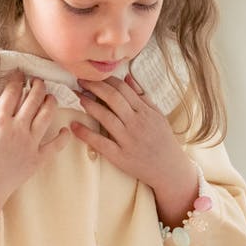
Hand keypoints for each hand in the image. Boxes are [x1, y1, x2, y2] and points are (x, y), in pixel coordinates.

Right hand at [0, 70, 70, 241]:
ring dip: (50, 102)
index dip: (17, 80)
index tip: (21, 74)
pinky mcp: (38, 158)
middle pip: (33, 99)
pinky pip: (56, 145)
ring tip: (50, 97)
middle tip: (39, 81)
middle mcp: (17, 128)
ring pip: (46, 115)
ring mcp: (30, 143)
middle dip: (38, 86)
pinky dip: (63, 136)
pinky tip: (65, 129)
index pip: (12, 93)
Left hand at [72, 75, 197, 225]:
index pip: (124, 90)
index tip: (94, 76)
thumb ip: (143, 97)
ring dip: (89, 105)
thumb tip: (128, 78)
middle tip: (80, 80)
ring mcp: (128, 140)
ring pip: (106, 118)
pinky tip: (74, 126)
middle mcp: (137, 124)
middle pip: (113, 99)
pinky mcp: (120, 156)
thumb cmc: (163, 140)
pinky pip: (101, 143)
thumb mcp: (158, 115)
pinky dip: (86, 134)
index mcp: (146, 112)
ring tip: (77, 97)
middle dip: (95, 87)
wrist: (170, 169)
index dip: (107, 80)